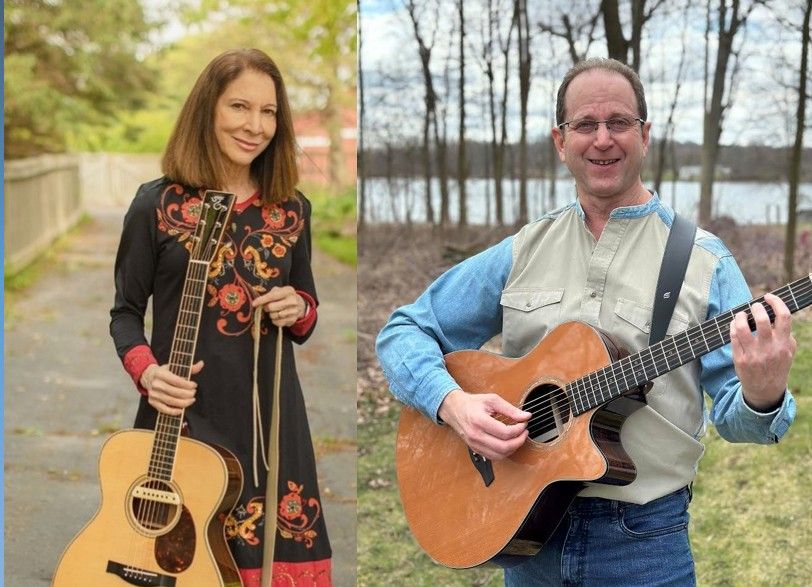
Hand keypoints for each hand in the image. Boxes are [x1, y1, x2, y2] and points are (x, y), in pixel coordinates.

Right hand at [140, 361, 203, 415]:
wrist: (148, 376)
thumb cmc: (164, 372)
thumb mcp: (174, 367)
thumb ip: (189, 368)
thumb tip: (201, 364)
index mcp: (161, 374)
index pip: (177, 381)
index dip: (188, 385)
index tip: (194, 385)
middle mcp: (156, 384)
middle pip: (175, 392)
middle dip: (188, 394)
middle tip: (193, 393)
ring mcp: (154, 394)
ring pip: (171, 401)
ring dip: (184, 403)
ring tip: (191, 400)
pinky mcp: (152, 402)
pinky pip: (164, 409)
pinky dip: (173, 411)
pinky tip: (181, 409)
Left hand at [251, 286, 305, 326]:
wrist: (299, 305)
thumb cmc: (284, 297)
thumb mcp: (278, 291)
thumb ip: (269, 295)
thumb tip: (258, 302)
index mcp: (288, 291)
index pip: (272, 296)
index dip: (262, 300)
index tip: (254, 304)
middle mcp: (293, 300)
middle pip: (271, 307)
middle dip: (266, 308)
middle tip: (267, 307)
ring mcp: (294, 311)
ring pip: (274, 315)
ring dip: (271, 314)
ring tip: (275, 311)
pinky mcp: (293, 320)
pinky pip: (278, 322)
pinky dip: (275, 320)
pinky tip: (278, 316)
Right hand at [438, 388, 530, 459]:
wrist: (454, 409)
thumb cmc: (472, 403)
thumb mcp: (492, 400)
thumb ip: (510, 409)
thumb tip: (525, 416)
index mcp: (479, 421)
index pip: (505, 432)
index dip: (519, 429)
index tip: (524, 423)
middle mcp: (476, 435)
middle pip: (504, 447)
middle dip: (519, 441)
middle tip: (524, 432)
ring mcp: (474, 444)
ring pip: (500, 455)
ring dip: (513, 448)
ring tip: (518, 438)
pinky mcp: (475, 449)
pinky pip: (493, 457)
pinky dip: (504, 452)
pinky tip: (508, 443)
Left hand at [730, 293, 795, 410]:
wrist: (765, 390)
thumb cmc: (777, 365)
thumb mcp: (787, 351)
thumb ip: (785, 334)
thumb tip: (776, 312)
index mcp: (785, 344)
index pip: (784, 317)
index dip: (776, 302)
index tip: (769, 297)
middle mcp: (770, 348)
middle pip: (762, 320)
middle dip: (756, 308)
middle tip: (754, 306)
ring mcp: (754, 354)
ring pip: (742, 328)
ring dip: (740, 317)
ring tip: (741, 315)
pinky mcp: (740, 360)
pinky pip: (733, 337)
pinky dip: (733, 327)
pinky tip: (734, 325)